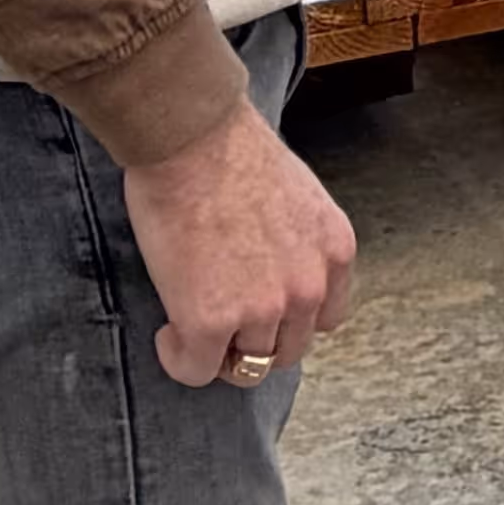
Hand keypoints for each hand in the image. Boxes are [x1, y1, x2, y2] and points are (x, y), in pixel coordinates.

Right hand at [126, 101, 357, 389]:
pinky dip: (180, 359)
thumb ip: (298, 239)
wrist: (190, 135)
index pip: (327, 316)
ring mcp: (262, 309)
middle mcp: (308, 287)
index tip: (260, 308)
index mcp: (335, 250)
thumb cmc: (230, 147)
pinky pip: (197, 369)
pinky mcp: (210, 321)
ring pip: (247, 367)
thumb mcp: (297, 195)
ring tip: (190, 326)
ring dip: (220, 352)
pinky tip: (168, 334)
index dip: (289, 318)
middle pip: (289, 348)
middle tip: (223, 322)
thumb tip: (273, 265)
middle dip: (256, 340)